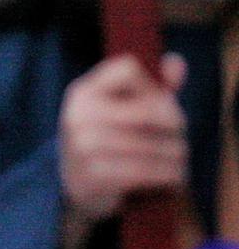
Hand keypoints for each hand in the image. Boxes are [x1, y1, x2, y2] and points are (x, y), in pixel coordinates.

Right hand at [59, 54, 186, 248]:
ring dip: (176, 156)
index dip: (152, 86)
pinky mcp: (96, 175)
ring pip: (157, 145)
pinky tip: (170, 176)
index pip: (128, 68)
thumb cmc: (102, 141)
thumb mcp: (117, 109)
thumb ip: (151, 87)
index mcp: (83, 91)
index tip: (158, 104)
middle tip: (178, 138)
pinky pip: (150, 172)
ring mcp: (85, 145)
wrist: (70, 185)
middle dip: (176, 126)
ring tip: (176, 160)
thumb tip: (178, 63)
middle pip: (152, 109)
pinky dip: (169, 175)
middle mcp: (79, 114)